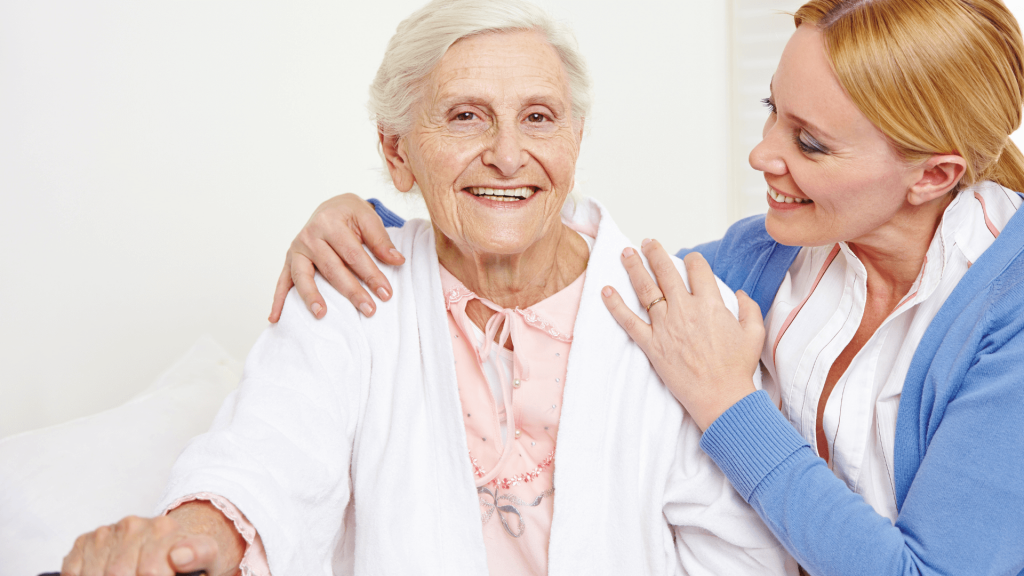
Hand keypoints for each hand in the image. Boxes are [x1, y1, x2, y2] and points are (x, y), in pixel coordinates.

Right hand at [61, 502, 243, 575]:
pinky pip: (74, 569)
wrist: (173, 546)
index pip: (150, 570)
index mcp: (164, 529)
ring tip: (130, 575)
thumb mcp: (208, 558)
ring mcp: (109, 532)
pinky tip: (105, 574)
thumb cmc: (191, 560)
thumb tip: (180, 556)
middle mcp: (135, 526)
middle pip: (119, 573)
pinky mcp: (87, 541)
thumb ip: (201, 554)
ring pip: (96, 573)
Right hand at [269, 194, 405, 321]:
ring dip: (311, 297)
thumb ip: (381, 240)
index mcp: (330, 222)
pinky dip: (278, 300)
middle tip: (369, 310)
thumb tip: (397, 260)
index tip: (386, 293)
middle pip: (332, 268)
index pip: (353, 254)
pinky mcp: (289, 260)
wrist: (330, 207)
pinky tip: (275, 318)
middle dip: (352, 291)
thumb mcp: (368, 217)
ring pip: (304, 276)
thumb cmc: (350, 214)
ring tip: (322, 315)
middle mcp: (310, 235)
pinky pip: (282, 281)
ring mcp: (297, 249)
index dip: (371, 275)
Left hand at [600, 240, 764, 430]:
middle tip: (647, 243)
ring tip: (626, 253)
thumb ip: (749, 308)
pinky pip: (629, 321)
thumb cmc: (737, 367)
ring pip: (645, 289)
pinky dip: (615, 305)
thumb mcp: (754, 333)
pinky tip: (606, 290)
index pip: (698, 270)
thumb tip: (740, 293)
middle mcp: (685, 310)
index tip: (688, 258)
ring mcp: (665, 326)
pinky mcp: (651, 345)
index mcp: (710, 304)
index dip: (692, 260)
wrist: (721, 396)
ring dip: (634, 268)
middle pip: (666, 272)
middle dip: (655, 253)